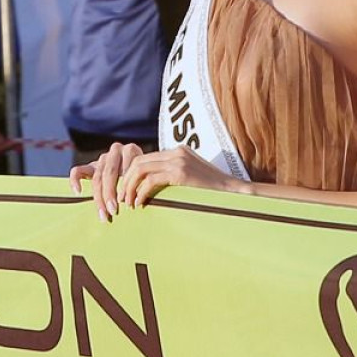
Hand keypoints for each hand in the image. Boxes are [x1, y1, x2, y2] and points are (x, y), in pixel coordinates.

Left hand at [71, 141, 229, 221]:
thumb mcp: (191, 180)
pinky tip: (140, 204)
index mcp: (177, 152)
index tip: (123, 192)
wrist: (237, 195)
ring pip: (140, 169)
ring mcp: (179, 161)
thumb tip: (149, 191)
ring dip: (129, 187)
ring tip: (128, 204)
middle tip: (120, 199)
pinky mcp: (181, 173)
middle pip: (138, 161)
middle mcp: (176, 152)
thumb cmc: (213, 194)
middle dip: (124, 181)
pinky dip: (140, 193)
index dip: (130, 175)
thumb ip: (172, 179)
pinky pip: (151, 181)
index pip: (144, 158)